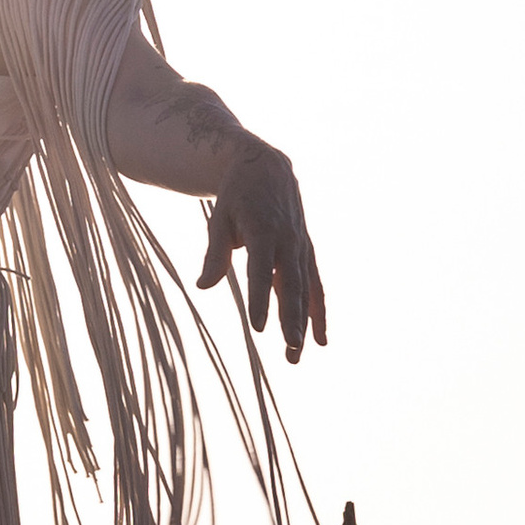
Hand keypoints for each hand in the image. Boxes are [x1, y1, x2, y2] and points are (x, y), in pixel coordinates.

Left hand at [198, 135, 326, 360]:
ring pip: (306, 290)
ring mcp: (301, 246)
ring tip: (296, 356)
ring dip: (304, 325)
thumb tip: (203, 286)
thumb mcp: (219, 219)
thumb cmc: (236, 198)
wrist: (266, 168)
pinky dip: (318, 311)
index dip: (260, 299)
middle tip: (290, 349)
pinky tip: (321, 340)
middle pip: (290, 286)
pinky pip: (315, 285)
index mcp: (263, 230)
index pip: (261, 271)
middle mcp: (288, 240)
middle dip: (291, 320)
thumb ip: (214, 253)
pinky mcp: (307, 251)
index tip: (257, 326)